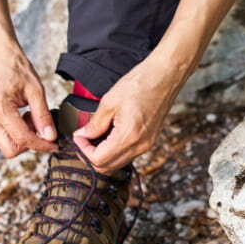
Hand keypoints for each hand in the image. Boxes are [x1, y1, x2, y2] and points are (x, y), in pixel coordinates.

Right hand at [0, 51, 57, 157]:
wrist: (2, 62)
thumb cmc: (19, 72)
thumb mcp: (36, 91)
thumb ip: (43, 116)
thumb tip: (50, 137)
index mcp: (0, 108)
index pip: (22, 138)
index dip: (41, 144)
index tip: (54, 144)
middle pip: (11, 150)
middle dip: (29, 144)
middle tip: (39, 127)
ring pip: (8, 146)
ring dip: (24, 139)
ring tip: (30, 117)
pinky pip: (6, 138)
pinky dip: (18, 133)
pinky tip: (23, 117)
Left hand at [73, 55, 184, 173]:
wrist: (165, 76)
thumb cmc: (140, 84)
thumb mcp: (109, 102)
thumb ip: (94, 124)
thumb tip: (83, 136)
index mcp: (129, 136)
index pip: (99, 159)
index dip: (84, 150)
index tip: (79, 137)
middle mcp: (140, 146)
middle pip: (107, 167)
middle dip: (90, 155)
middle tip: (83, 138)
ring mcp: (146, 145)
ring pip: (117, 164)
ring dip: (102, 154)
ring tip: (95, 135)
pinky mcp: (149, 141)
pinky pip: (126, 155)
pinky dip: (113, 150)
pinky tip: (108, 135)